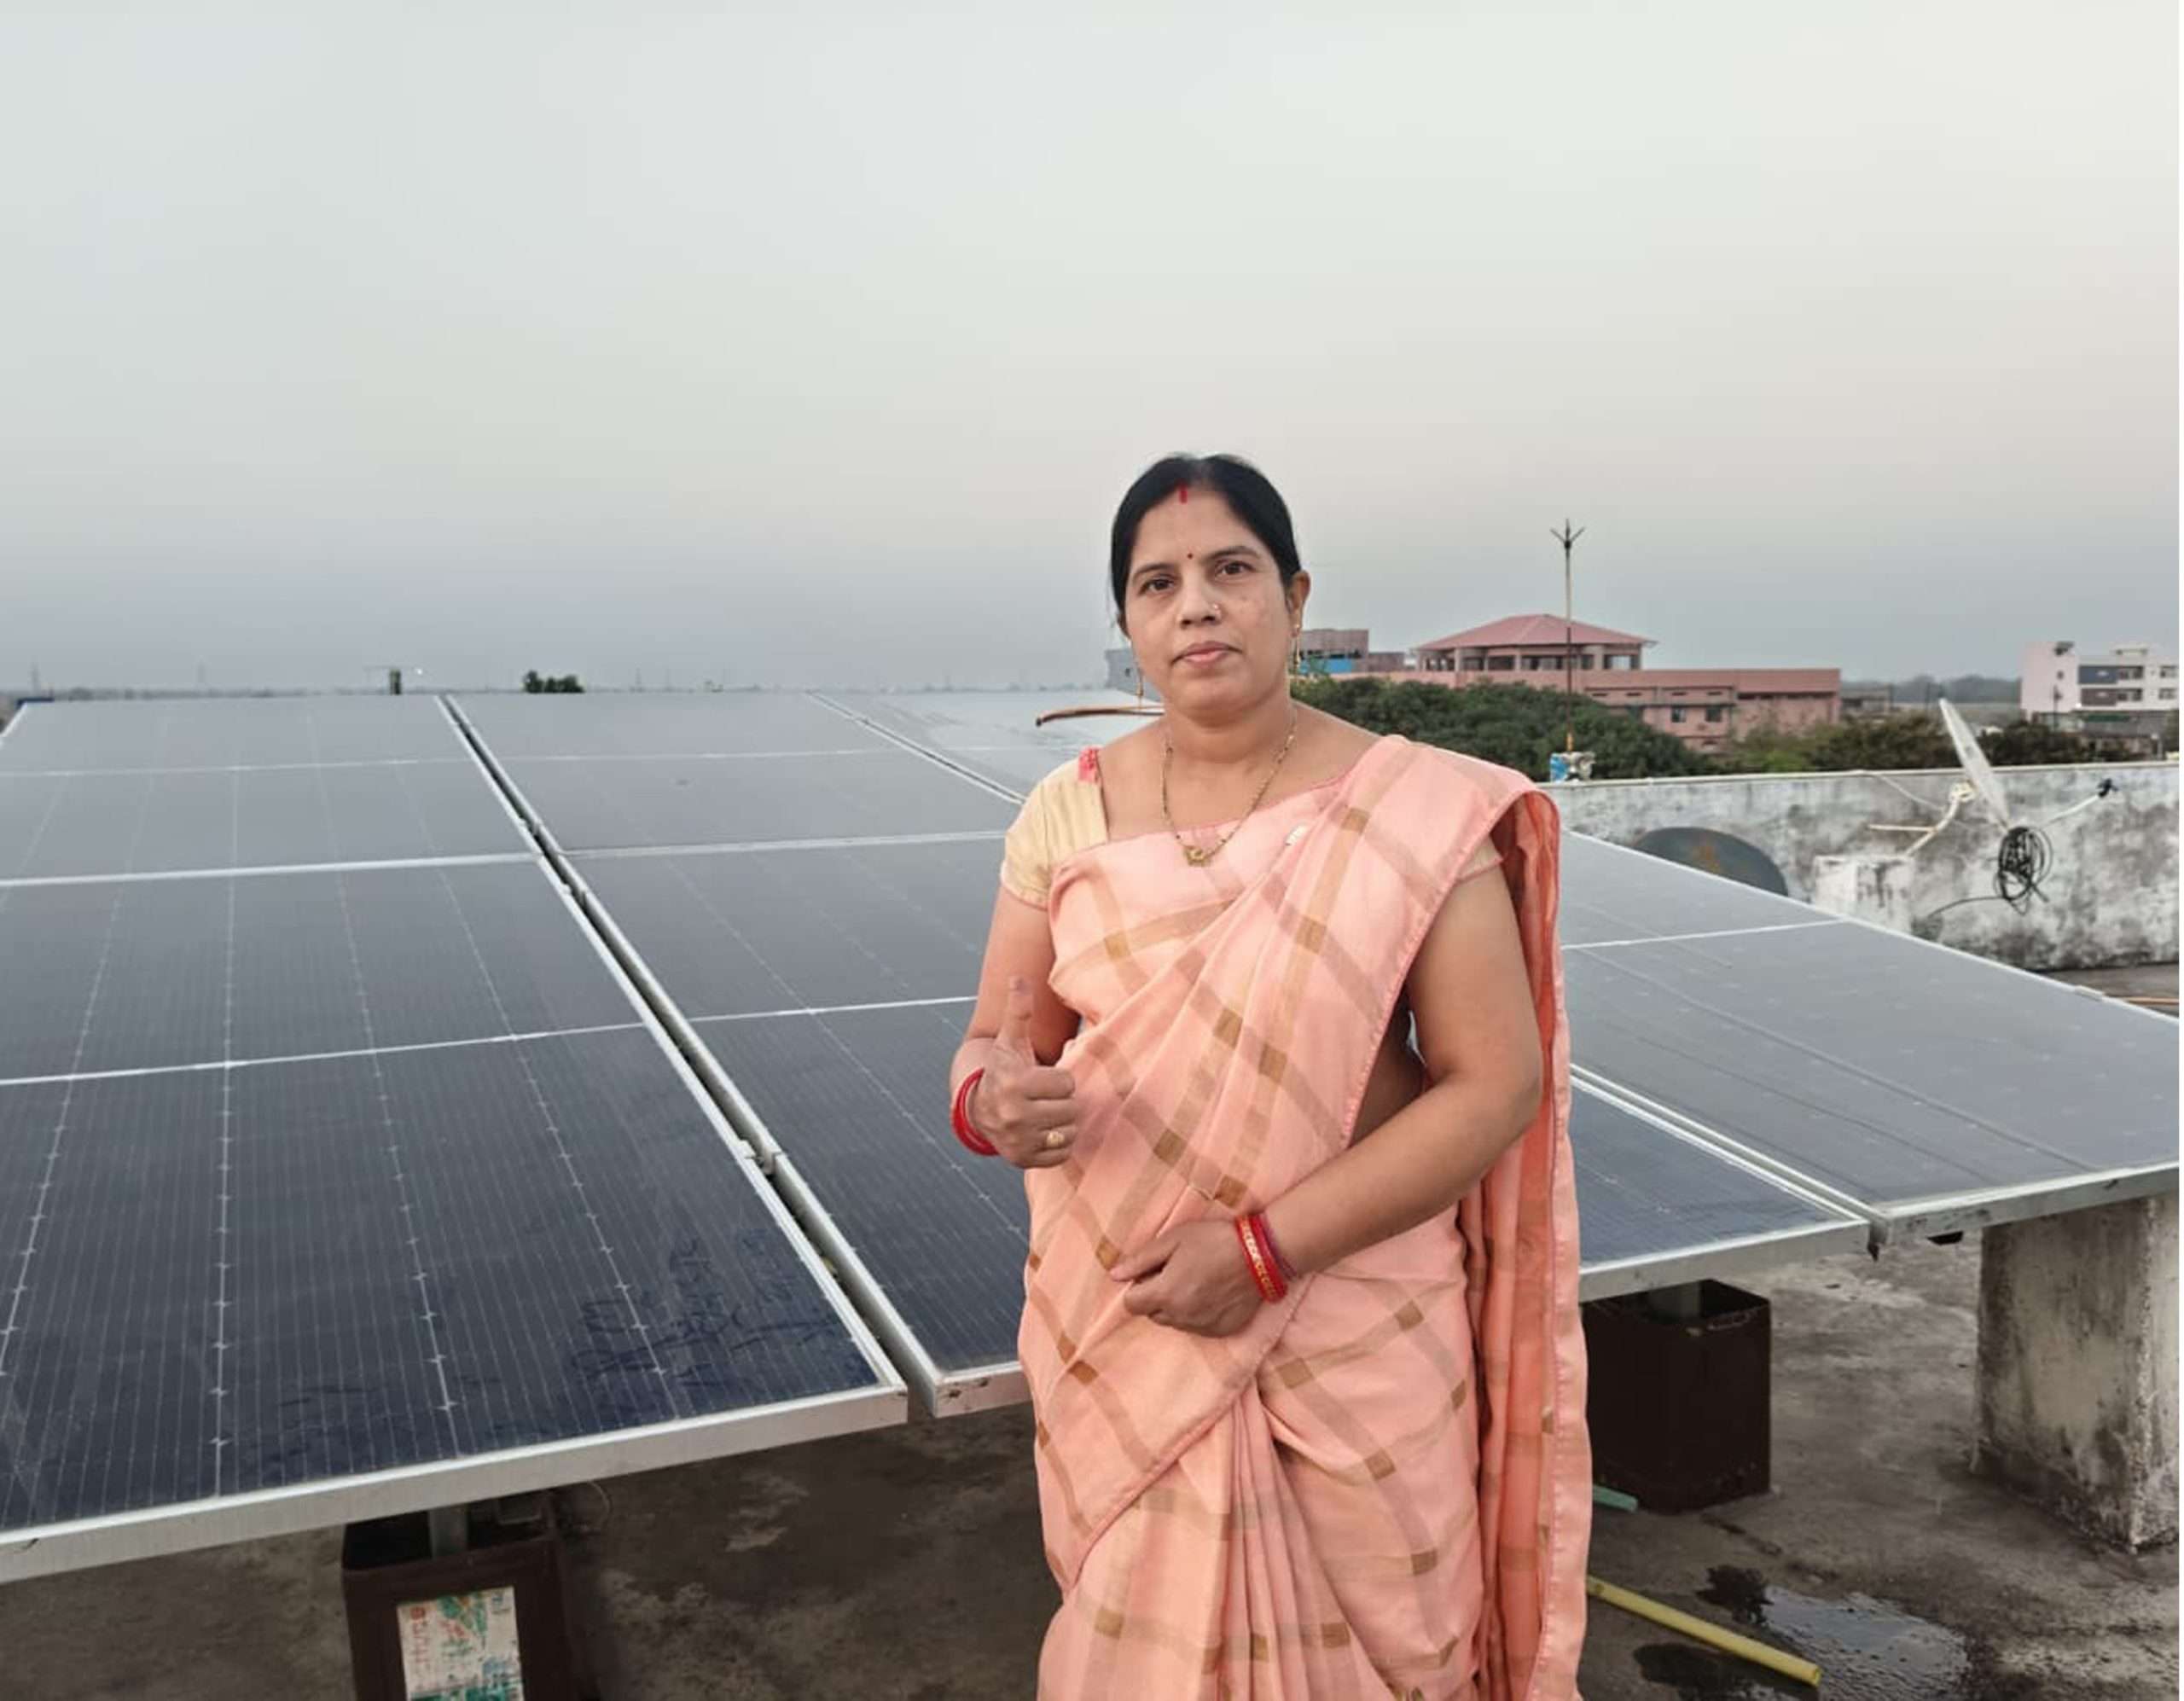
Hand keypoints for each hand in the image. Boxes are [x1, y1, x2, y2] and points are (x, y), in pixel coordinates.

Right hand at [970, 977, 1078, 1169]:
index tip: (1044, 1077)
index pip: (1066, 1082)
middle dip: (1064, 1101)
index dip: (1060, 1078)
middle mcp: (1014, 1115)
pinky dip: (1059, 1143)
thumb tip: (1019, 979)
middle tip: (1047, 1097)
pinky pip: (1063, 1153)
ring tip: (1048, 1112)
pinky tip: (1045, 1130)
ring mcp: (1019, 1141)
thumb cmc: (1004, 1070)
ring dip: (1065, 1122)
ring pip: (1069, 1131)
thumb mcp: (1009, 1041)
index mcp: (1014, 1084)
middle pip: (1071, 1108)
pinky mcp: (1024, 1160)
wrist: (980, 1111)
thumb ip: (1018, 1012)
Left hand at [1112, 1220, 1264, 1337]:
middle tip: (1176, 1272)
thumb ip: (1141, 1260)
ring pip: (1174, 1321)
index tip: (1153, 1272)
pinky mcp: (1221, 1331)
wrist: (1260, 1254)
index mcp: (1165, 1294)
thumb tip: (1114, 1275)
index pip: (1131, 1304)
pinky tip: (1212, 1293)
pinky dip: (1198, 1313)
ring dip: (1176, 1306)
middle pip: (1152, 1314)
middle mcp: (1180, 1317)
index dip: (1137, 1286)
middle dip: (1156, 1296)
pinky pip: (1197, 1327)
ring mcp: (1202, 1327)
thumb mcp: (1173, 1240)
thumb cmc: (1214, 1240)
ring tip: (1196, 1280)